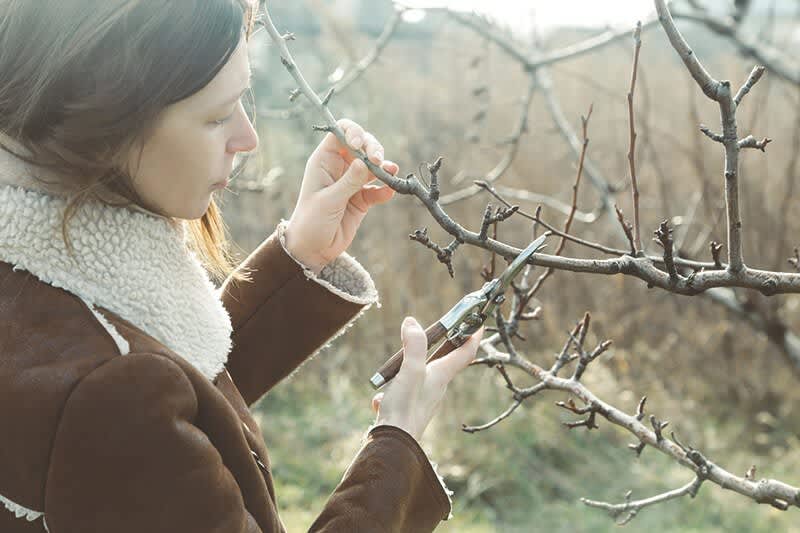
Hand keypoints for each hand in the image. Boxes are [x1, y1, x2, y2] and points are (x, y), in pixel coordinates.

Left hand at [283, 118, 399, 273]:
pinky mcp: (361, 199)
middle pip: (362, 146)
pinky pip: (377, 188)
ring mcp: (351, 182)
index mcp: (324, 161)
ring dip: (384, 167)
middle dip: (373, 149)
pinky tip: (389, 192)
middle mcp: (339, 167)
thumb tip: (365, 162)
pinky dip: (385, 188)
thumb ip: (349, 181)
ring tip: (391, 172)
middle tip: (379, 162)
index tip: (360, 146)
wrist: (313, 250)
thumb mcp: (329, 201)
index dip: (354, 133)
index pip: (341, 133)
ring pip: (373, 165)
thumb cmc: (311, 222)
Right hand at [371, 317, 484, 440]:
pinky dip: (391, 391)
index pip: (465, 353)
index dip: (474, 336)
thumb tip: (412, 323)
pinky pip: (401, 393)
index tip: (480, 322)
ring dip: (405, 370)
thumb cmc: (405, 408)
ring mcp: (424, 399)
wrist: (393, 445)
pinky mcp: (410, 408)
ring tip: (391, 375)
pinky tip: (381, 399)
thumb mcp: (410, 371)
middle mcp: (437, 387)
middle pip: (444, 362)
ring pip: (417, 376)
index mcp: (441, 376)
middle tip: (436, 331)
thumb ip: (414, 346)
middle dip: (441, 346)